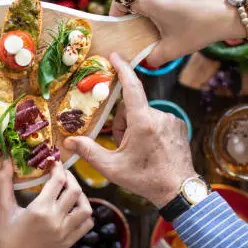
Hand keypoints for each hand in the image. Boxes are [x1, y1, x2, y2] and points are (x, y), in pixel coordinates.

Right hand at [0, 160, 92, 247]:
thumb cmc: (7, 235)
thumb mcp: (4, 208)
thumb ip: (4, 183)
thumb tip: (6, 161)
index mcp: (39, 210)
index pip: (57, 181)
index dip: (58, 168)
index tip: (54, 163)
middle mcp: (55, 220)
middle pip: (75, 191)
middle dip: (70, 177)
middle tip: (62, 174)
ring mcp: (65, 232)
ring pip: (85, 208)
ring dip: (81, 196)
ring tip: (71, 191)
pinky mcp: (69, 241)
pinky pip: (86, 224)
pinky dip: (85, 214)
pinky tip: (74, 209)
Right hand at [63, 53, 195, 208]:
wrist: (179, 191)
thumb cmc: (145, 179)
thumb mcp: (112, 168)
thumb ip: (89, 152)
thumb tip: (69, 141)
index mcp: (143, 122)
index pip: (131, 87)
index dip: (122, 69)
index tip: (115, 56)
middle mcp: (160, 116)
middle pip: (132, 108)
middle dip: (122, 124)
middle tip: (123, 147)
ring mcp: (172, 120)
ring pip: (144, 115)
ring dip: (135, 128)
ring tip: (137, 152)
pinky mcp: (179, 126)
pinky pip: (157, 121)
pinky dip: (149, 131)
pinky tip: (150, 150)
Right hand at [110, 0, 244, 67]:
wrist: (228, 15)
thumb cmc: (200, 30)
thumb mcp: (171, 50)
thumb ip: (150, 58)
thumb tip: (140, 61)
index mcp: (150, 0)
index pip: (122, 1)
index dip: (117, 12)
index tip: (120, 22)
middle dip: (140, 12)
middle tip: (148, 27)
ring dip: (155, 4)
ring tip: (167, 19)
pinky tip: (180, 9)